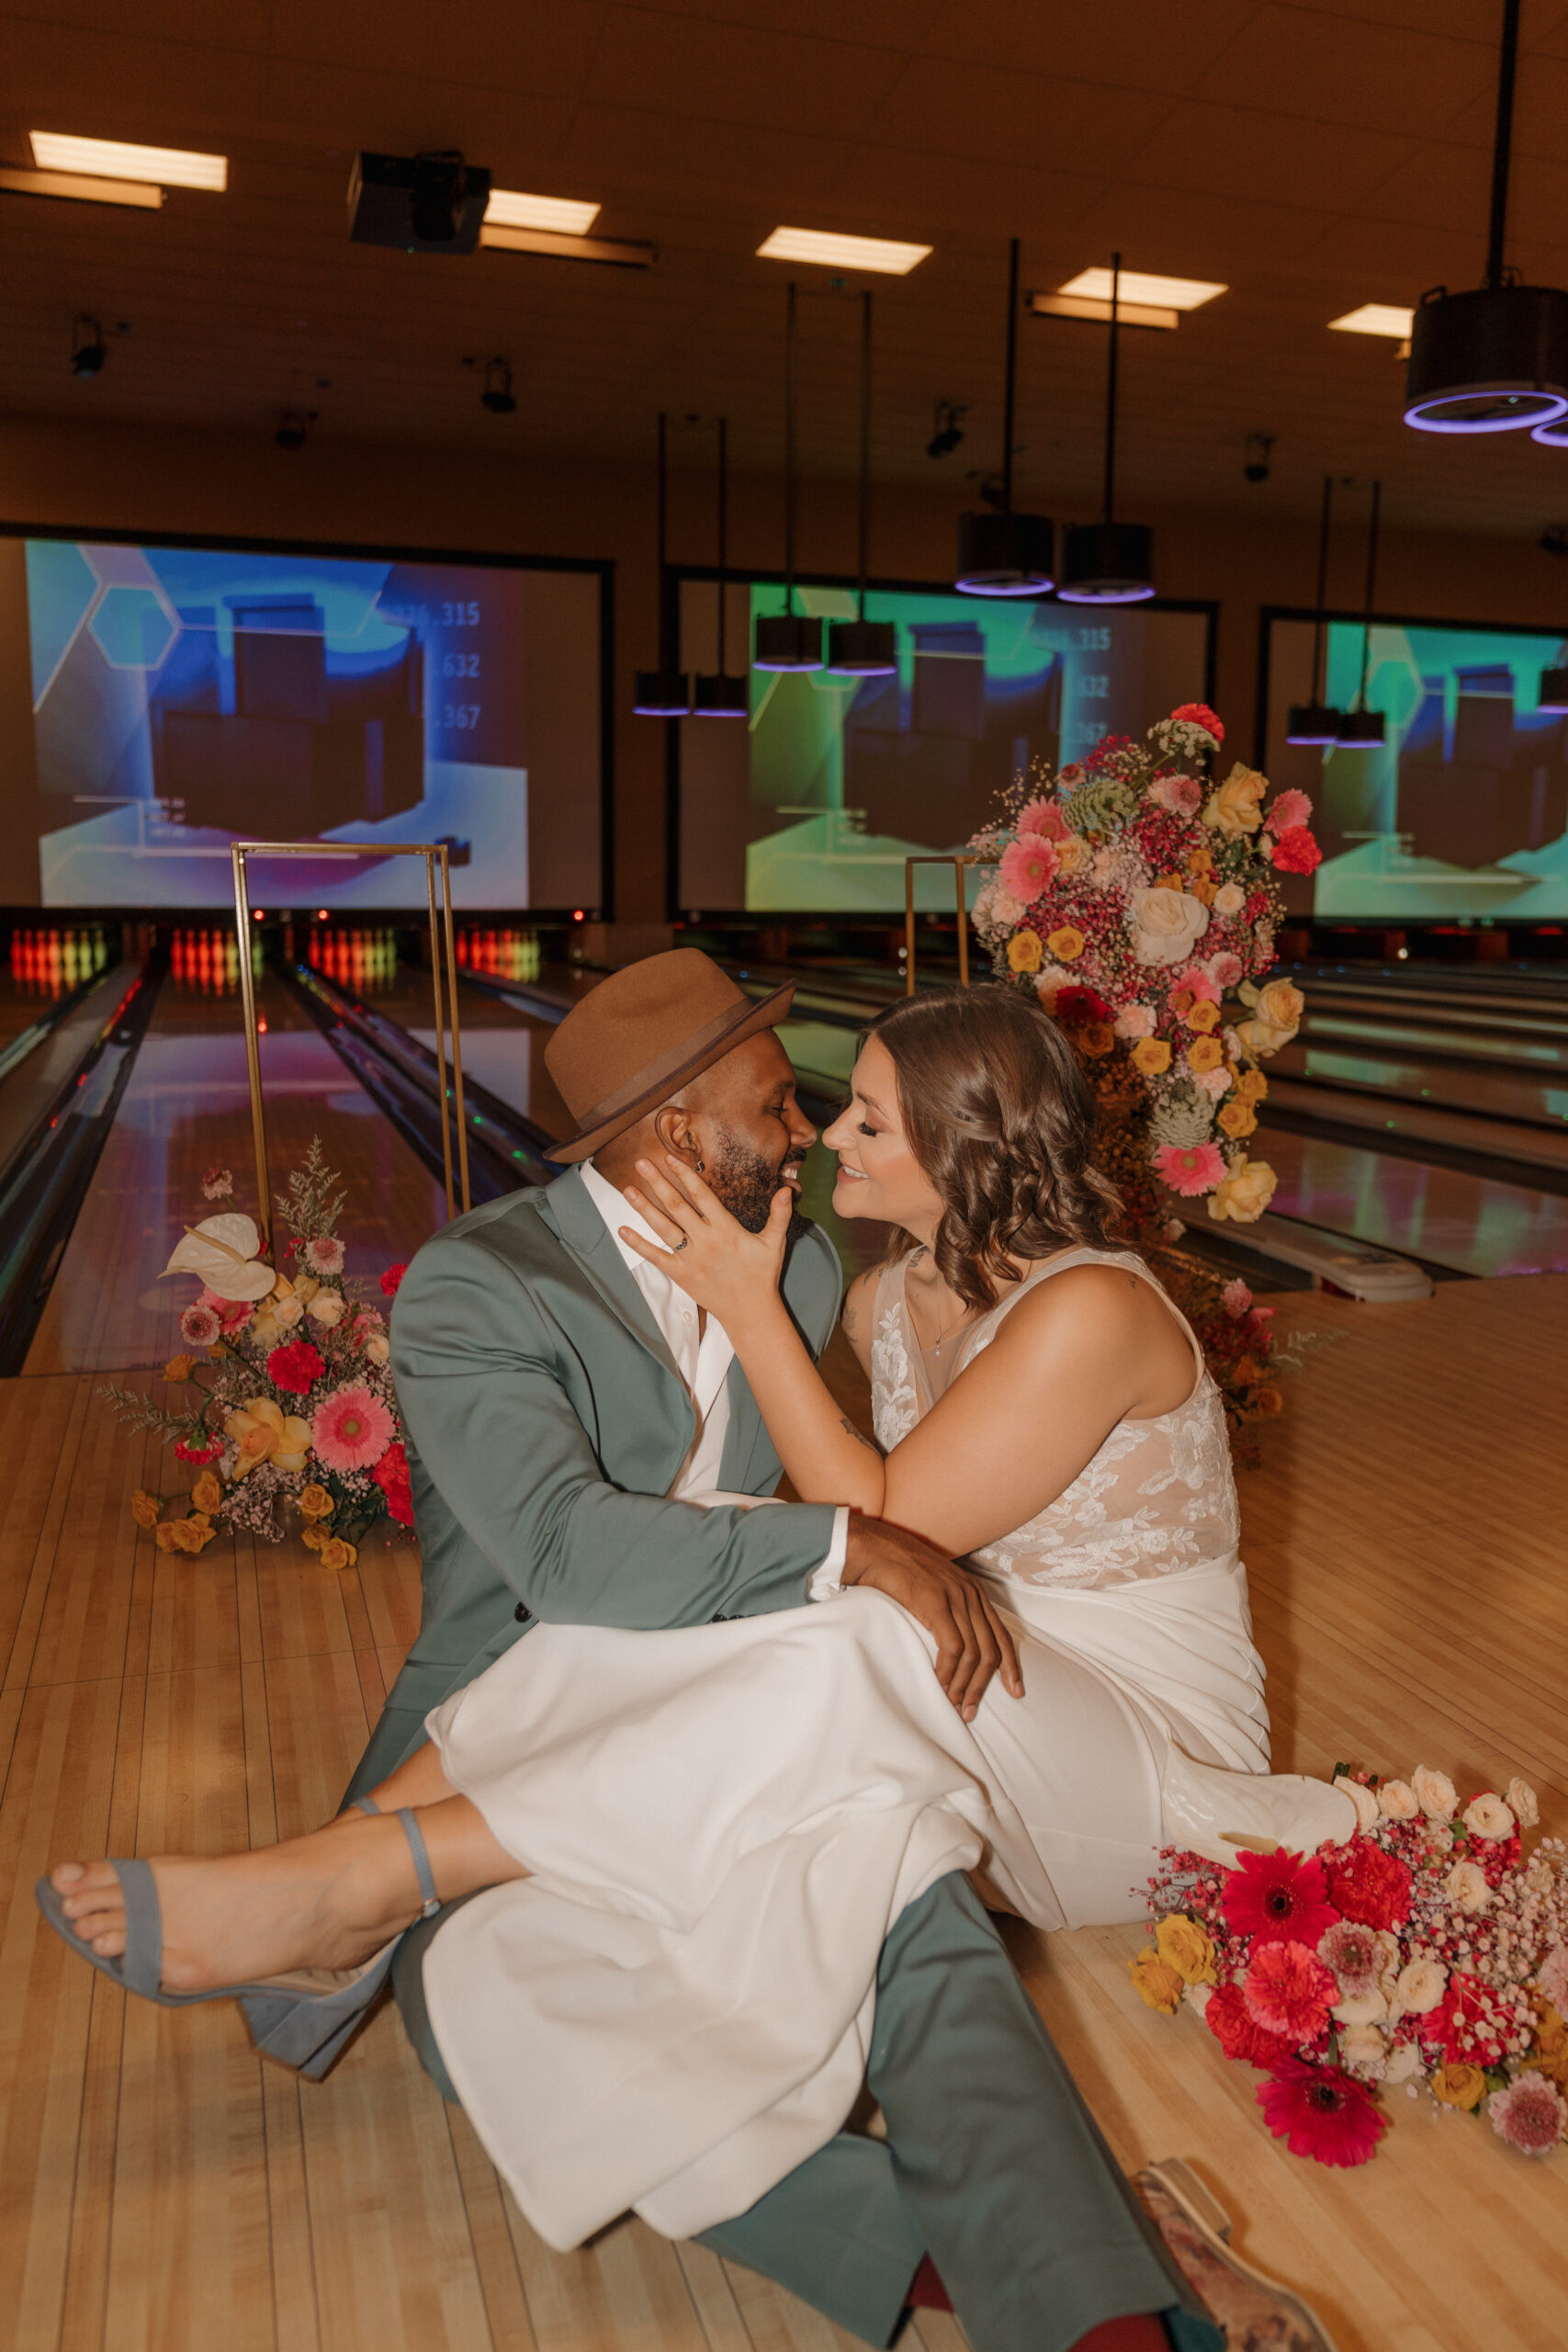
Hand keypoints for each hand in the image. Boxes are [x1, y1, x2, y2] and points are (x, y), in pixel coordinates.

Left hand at [619, 1154, 790, 1328]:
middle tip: (641, 1163)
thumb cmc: (762, 1275)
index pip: (702, 1195)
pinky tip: (622, 1230)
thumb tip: (786, 1190)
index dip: (685, 1175)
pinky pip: (656, 1257)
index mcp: (726, 1229)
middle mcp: (705, 1240)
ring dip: (644, 1208)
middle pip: (677, 1206)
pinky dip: (638, 1244)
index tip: (670, 1158)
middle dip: (658, 1183)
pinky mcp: (681, 1274)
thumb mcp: (774, 1243)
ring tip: (627, 1189)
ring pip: (663, 1228)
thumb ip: (780, 1215)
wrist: (750, 1311)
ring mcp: (691, 1258)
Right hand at [842, 1516, 1023, 1720]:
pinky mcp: (936, 1603)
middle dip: (983, 1685)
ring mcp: (955, 1598)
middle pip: (990, 1650)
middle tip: (970, 1710)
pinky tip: (939, 1684)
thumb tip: (955, 1644)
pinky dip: (948, 1671)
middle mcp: (971, 1594)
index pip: (1003, 1635)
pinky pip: (952, 1647)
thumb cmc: (900, 1571)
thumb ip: (951, 1610)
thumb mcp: (936, 1588)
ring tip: (954, 1704)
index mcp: (975, 1592)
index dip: (1011, 1666)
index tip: (1016, 1691)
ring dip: (964, 1684)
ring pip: (974, 1653)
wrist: (877, 1549)